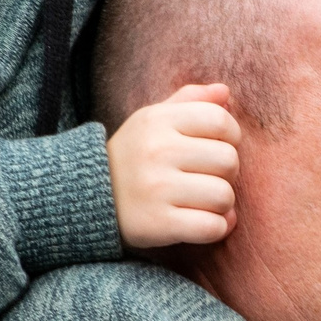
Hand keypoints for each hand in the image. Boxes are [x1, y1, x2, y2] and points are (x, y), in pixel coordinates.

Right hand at [109, 83, 241, 247]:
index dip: (231, 136)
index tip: (218, 146)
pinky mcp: (157, 223)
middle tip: (208, 178)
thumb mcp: (153, 120)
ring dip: (222, 205)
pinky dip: (217, 229)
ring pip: (223, 196)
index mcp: (158, 120)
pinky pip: (212, 228)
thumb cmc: (134, 156)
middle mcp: (157, 151)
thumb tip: (225, 92)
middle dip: (228, 173)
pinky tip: (204, 223)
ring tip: (203, 202)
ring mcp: (156, 188)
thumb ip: (190, 100)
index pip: (220, 120)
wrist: (89, 198)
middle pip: (228, 160)